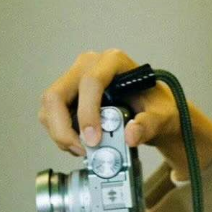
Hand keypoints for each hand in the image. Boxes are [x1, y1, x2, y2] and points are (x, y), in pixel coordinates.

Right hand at [38, 49, 180, 156]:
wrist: (153, 110)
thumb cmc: (157, 107)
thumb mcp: (162, 116)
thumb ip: (149, 125)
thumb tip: (131, 135)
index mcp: (113, 61)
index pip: (90, 82)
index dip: (87, 113)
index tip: (93, 140)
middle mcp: (88, 65)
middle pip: (57, 94)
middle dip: (63, 127)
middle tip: (81, 150)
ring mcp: (74, 78)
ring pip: (49, 106)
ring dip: (59, 132)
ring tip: (82, 149)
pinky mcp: (67, 94)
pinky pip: (50, 114)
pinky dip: (60, 133)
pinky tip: (78, 144)